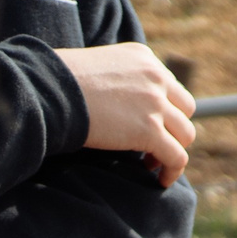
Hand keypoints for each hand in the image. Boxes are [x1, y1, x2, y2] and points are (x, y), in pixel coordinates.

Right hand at [55, 43, 196, 186]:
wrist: (50, 90)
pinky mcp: (150, 130)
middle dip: (173, 128)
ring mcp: (155, 103)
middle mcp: (155, 76)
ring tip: (152, 163)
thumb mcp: (100, 67)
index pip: (170, 86)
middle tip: (154, 145)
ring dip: (173, 150)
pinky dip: (173, 171)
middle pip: (185, 109)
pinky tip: (160, 180)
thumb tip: (122, 105)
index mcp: (144, 58)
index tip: (150, 125)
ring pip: (186, 134)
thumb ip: (121, 80)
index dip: (165, 110)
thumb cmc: (61, 82)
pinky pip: (177, 156)